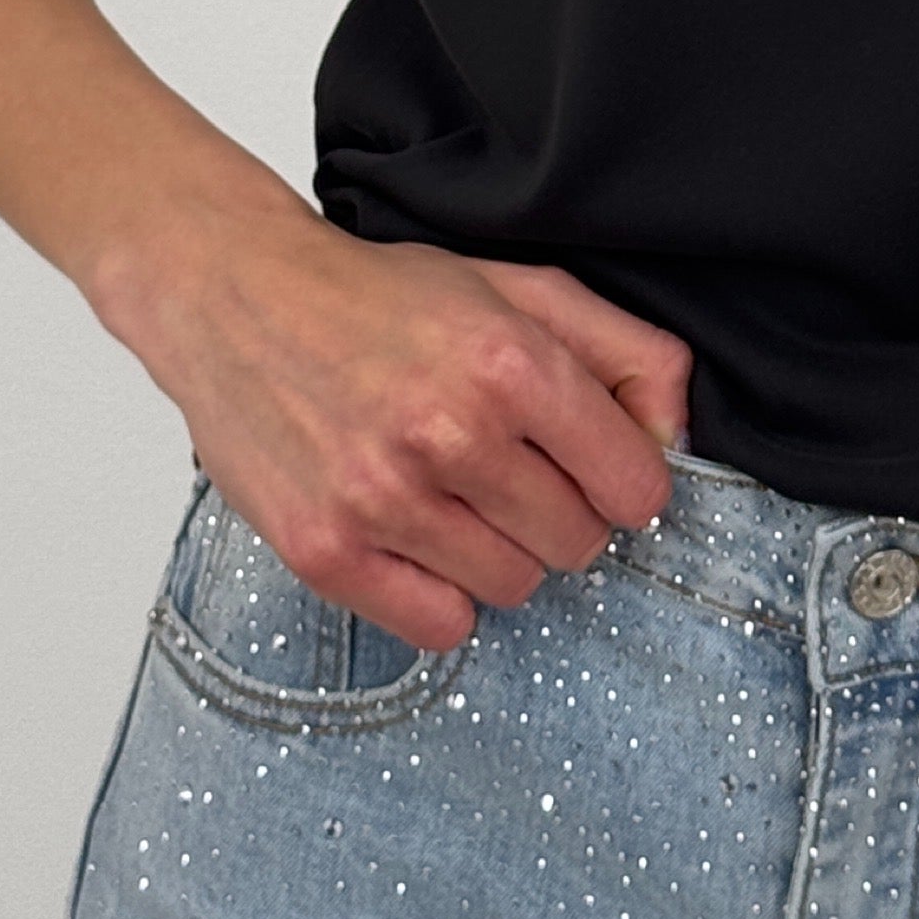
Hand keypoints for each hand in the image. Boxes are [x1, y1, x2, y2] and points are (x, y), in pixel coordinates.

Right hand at [126, 203, 691, 654]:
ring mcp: (382, 500)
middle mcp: (450, 433)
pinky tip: (416, 534)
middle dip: (562, 511)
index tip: (597, 467)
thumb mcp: (521, 289)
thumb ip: (626, 353)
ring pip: (515, 587)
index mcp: (509, 361)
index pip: (636, 485)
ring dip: (500, 550)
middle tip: (511, 469)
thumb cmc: (386, 299)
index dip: (625, 479)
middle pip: (579, 543)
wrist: (240, 300)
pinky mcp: (326, 553)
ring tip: (454, 493)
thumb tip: (677, 439)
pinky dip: (441, 592)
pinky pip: (440, 629)